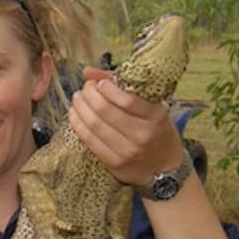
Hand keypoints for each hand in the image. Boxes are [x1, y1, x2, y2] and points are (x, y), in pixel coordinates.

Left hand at [67, 66, 186, 186]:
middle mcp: (143, 134)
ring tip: (77, 99)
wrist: (164, 166)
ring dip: (80, 108)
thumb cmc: (156, 129)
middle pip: (105, 111)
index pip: (127, 99)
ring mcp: (128, 151)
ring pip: (95, 126)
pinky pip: (90, 141)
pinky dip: (78, 125)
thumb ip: (122, 86)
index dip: (107, 88)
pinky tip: (74, 115)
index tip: (99, 83)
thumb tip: (88, 72)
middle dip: (89, 95)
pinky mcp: (115, 163)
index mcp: (156, 116)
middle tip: (84, 89)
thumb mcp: (150, 106)